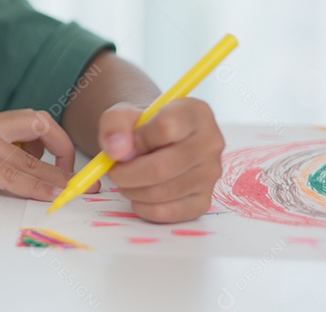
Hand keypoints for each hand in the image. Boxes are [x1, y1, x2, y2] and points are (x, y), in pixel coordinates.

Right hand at [0, 109, 97, 200]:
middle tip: (80, 177)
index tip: (64, 165)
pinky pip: (11, 173)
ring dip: (59, 175)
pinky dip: (37, 185)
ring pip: (30, 157)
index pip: (30, 123)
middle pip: (39, 126)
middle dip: (67, 150)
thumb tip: (6, 181)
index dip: (55, 142)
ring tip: (78, 191)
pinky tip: (52, 194)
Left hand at [99, 99, 224, 222]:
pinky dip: (144, 208)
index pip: (166, 128)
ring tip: (125, 180)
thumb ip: (114, 124)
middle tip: (114, 171)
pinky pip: (169, 213)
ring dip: (132, 190)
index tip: (126, 144)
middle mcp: (211, 142)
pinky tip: (138, 196)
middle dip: (127, 173)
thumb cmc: (140, 125)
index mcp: (195, 113)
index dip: (137, 139)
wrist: (154, 140)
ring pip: (163, 192)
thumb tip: (117, 152)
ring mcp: (211, 174)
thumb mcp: (122, 113)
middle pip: (162, 167)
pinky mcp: (204, 200)